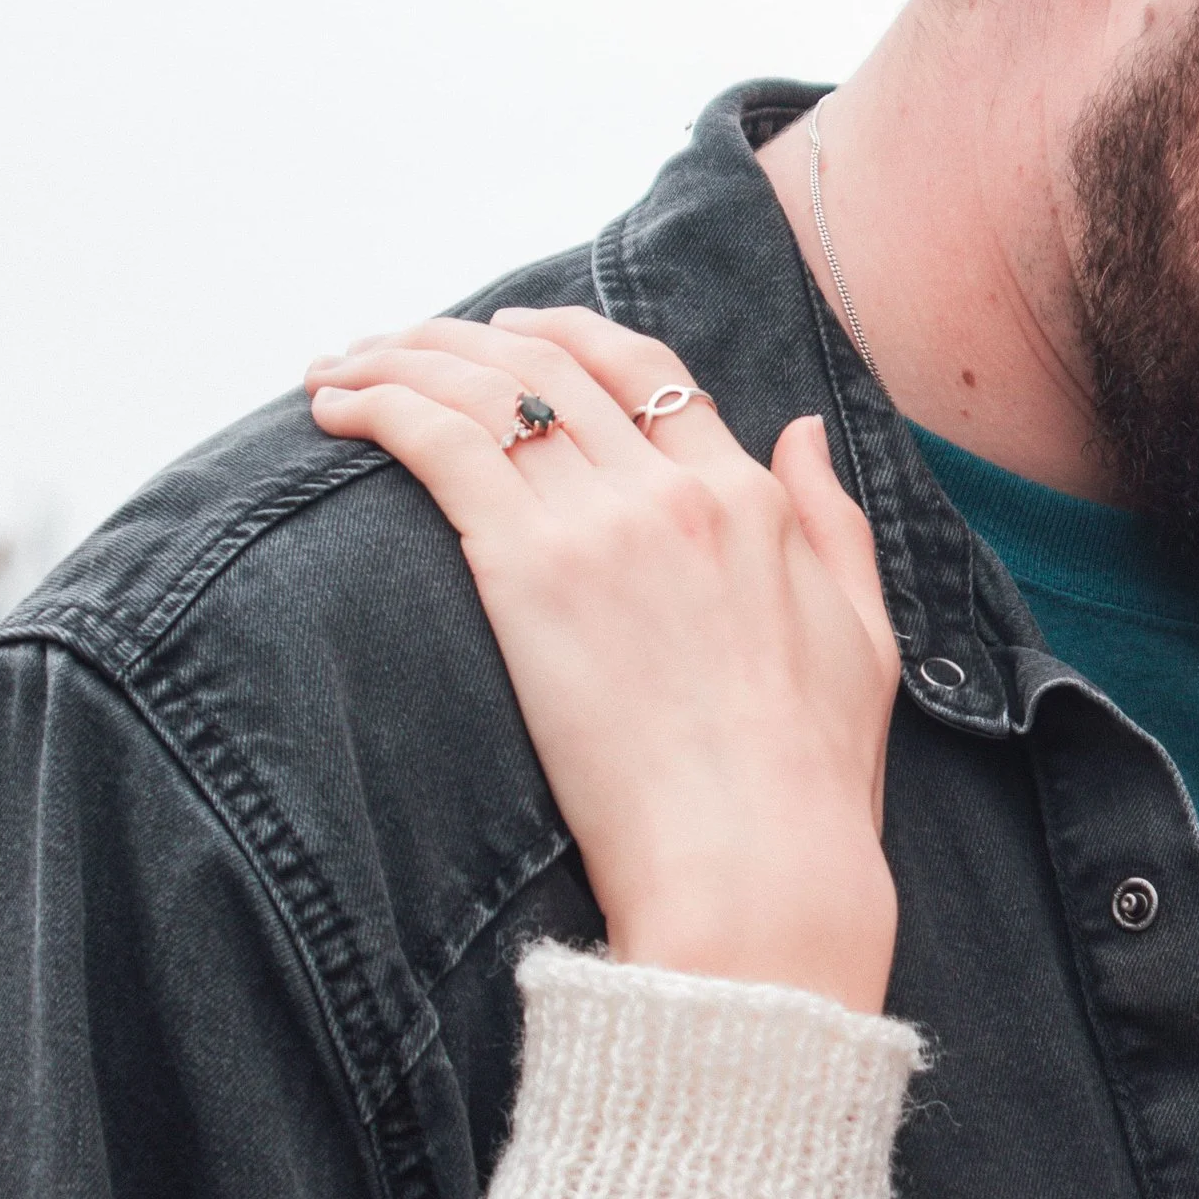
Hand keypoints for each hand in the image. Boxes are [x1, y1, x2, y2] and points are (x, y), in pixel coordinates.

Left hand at [308, 307, 900, 1005]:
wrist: (757, 867)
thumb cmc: (810, 785)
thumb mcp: (863, 637)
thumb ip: (834, 523)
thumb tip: (804, 431)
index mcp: (752, 501)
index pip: (646, 372)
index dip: (568, 336)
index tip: (508, 330)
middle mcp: (675, 490)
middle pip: (551, 366)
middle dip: (462, 336)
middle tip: (396, 344)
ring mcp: (602, 524)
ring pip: (486, 388)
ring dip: (399, 359)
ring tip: (337, 369)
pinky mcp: (528, 568)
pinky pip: (440, 443)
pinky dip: (380, 405)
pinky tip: (335, 411)